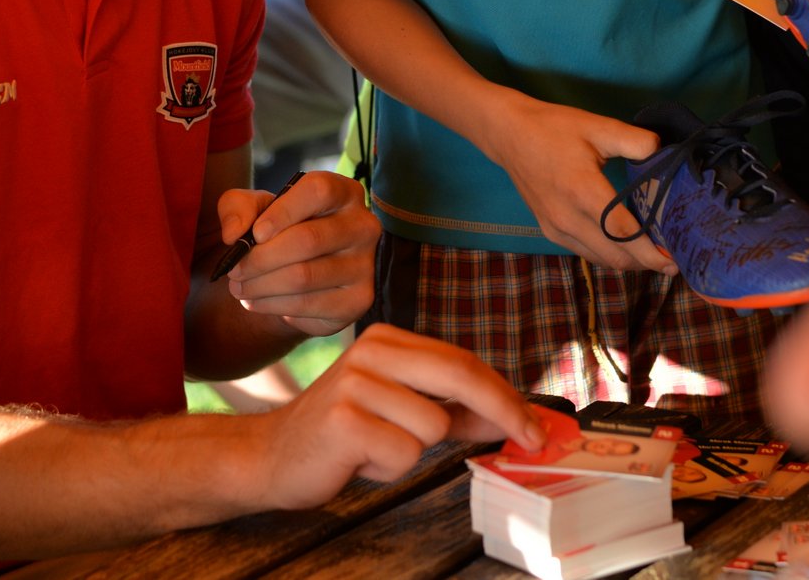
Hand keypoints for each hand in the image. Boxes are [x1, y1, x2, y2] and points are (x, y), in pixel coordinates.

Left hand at [215, 171, 377, 336]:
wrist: (301, 274)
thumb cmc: (279, 230)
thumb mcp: (255, 208)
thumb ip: (238, 206)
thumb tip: (234, 233)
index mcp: (344, 192)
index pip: (318, 191)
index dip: (283, 211)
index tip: (255, 233)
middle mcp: (363, 226)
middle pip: (308, 239)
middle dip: (260, 258)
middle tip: (234, 270)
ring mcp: (365, 265)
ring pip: (303, 276)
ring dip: (260, 285)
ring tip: (238, 287)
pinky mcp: (358, 301)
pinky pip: (306, 305)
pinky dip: (271, 305)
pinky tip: (255, 301)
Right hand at [252, 324, 543, 510]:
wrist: (271, 456)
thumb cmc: (343, 434)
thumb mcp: (403, 413)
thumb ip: (456, 411)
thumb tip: (515, 419)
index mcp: (388, 340)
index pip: (462, 360)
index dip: (505, 393)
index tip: (537, 423)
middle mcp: (372, 350)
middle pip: (460, 376)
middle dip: (503, 411)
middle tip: (533, 440)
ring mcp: (354, 381)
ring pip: (432, 425)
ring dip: (412, 451)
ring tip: (376, 447)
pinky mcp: (342, 419)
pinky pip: (402, 453)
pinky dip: (387, 467)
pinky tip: (357, 458)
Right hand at [475, 94, 672, 271]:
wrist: (509, 135)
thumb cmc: (555, 128)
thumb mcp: (597, 125)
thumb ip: (634, 140)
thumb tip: (663, 153)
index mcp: (583, 191)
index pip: (624, 233)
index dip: (651, 251)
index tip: (674, 260)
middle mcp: (568, 218)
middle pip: (615, 256)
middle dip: (646, 263)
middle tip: (672, 259)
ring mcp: (556, 228)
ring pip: (601, 259)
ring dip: (628, 262)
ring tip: (652, 255)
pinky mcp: (550, 231)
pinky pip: (586, 252)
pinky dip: (609, 255)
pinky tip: (624, 245)